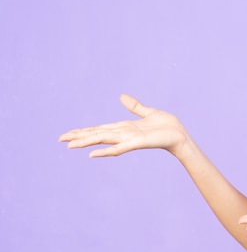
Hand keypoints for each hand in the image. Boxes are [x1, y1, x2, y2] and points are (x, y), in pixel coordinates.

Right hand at [59, 94, 188, 157]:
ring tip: (69, 145)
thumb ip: (134, 106)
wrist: (180, 135)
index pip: (99, 129)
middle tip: (60, 140)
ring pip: (103, 140)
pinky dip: (105, 151)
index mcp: (124, 128)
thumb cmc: (167, 126)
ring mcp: (128, 140)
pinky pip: (118, 148)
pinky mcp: (136, 143)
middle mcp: (123, 134)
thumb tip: (121, 97)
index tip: (67, 134)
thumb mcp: (148, 112)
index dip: (83, 131)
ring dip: (86, 143)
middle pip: (96, 134)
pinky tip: (92, 154)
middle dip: (79, 137)